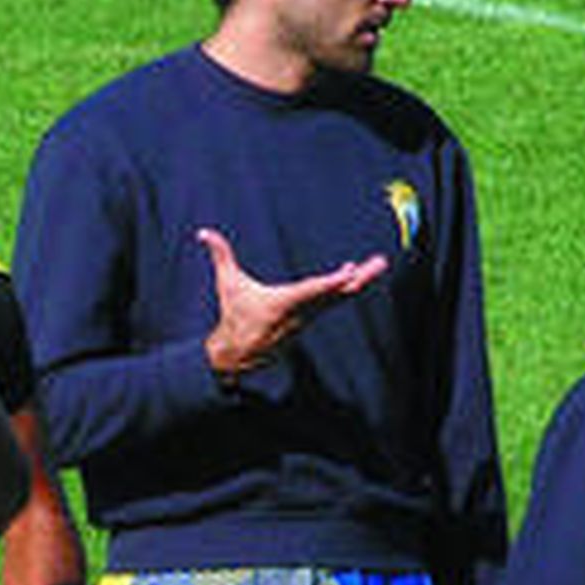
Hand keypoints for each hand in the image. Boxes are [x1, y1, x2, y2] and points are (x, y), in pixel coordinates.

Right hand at [198, 227, 386, 380]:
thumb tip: (203, 231)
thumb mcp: (227, 283)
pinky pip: (335, 301)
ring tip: (379, 264)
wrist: (240, 352)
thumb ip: (220, 255)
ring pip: (340, 297)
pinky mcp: (311, 318)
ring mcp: (310, 316)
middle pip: (337, 293)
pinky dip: (348, 288)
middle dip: (360, 278)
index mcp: (283, 302)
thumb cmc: (234, 314)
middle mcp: (303, 311)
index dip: (331, 282)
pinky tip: (358, 276)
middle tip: (380, 263)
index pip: (311, 290)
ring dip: (361, 281)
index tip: (349, 273)